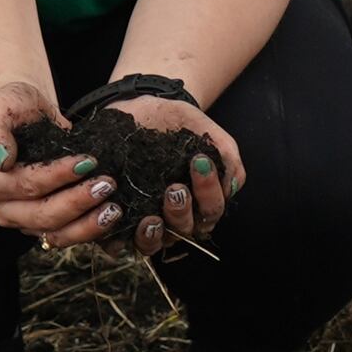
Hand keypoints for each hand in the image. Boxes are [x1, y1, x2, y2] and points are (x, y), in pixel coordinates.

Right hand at [0, 74, 107, 244]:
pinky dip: (89, 229)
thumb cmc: (11, 107)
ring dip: (87, 224)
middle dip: (77, 202)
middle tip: (107, 184)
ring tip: (113, 208)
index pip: (27, 185)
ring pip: (55, 233)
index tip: (87, 160)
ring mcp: (23, 219)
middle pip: (42, 215)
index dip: (58, 176)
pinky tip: (110, 216)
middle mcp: (3, 207)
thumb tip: (3, 160)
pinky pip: (66, 235)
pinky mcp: (44, 224)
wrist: (25, 111)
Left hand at [86, 78, 240, 252]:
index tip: (199, 162)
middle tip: (175, 188)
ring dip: (156, 234)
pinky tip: (122, 222)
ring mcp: (148, 221)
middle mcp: (175, 215)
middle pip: (186, 230)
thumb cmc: (176, 122)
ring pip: (157, 242)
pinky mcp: (120, 222)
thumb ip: (226, 155)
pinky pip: (122, 243)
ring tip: (151, 217)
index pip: (211, 210)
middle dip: (182, 212)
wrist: (138, 108)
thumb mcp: (204, 130)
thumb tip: (232, 186)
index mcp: (199, 200)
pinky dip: (122, 240)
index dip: (209, 192)